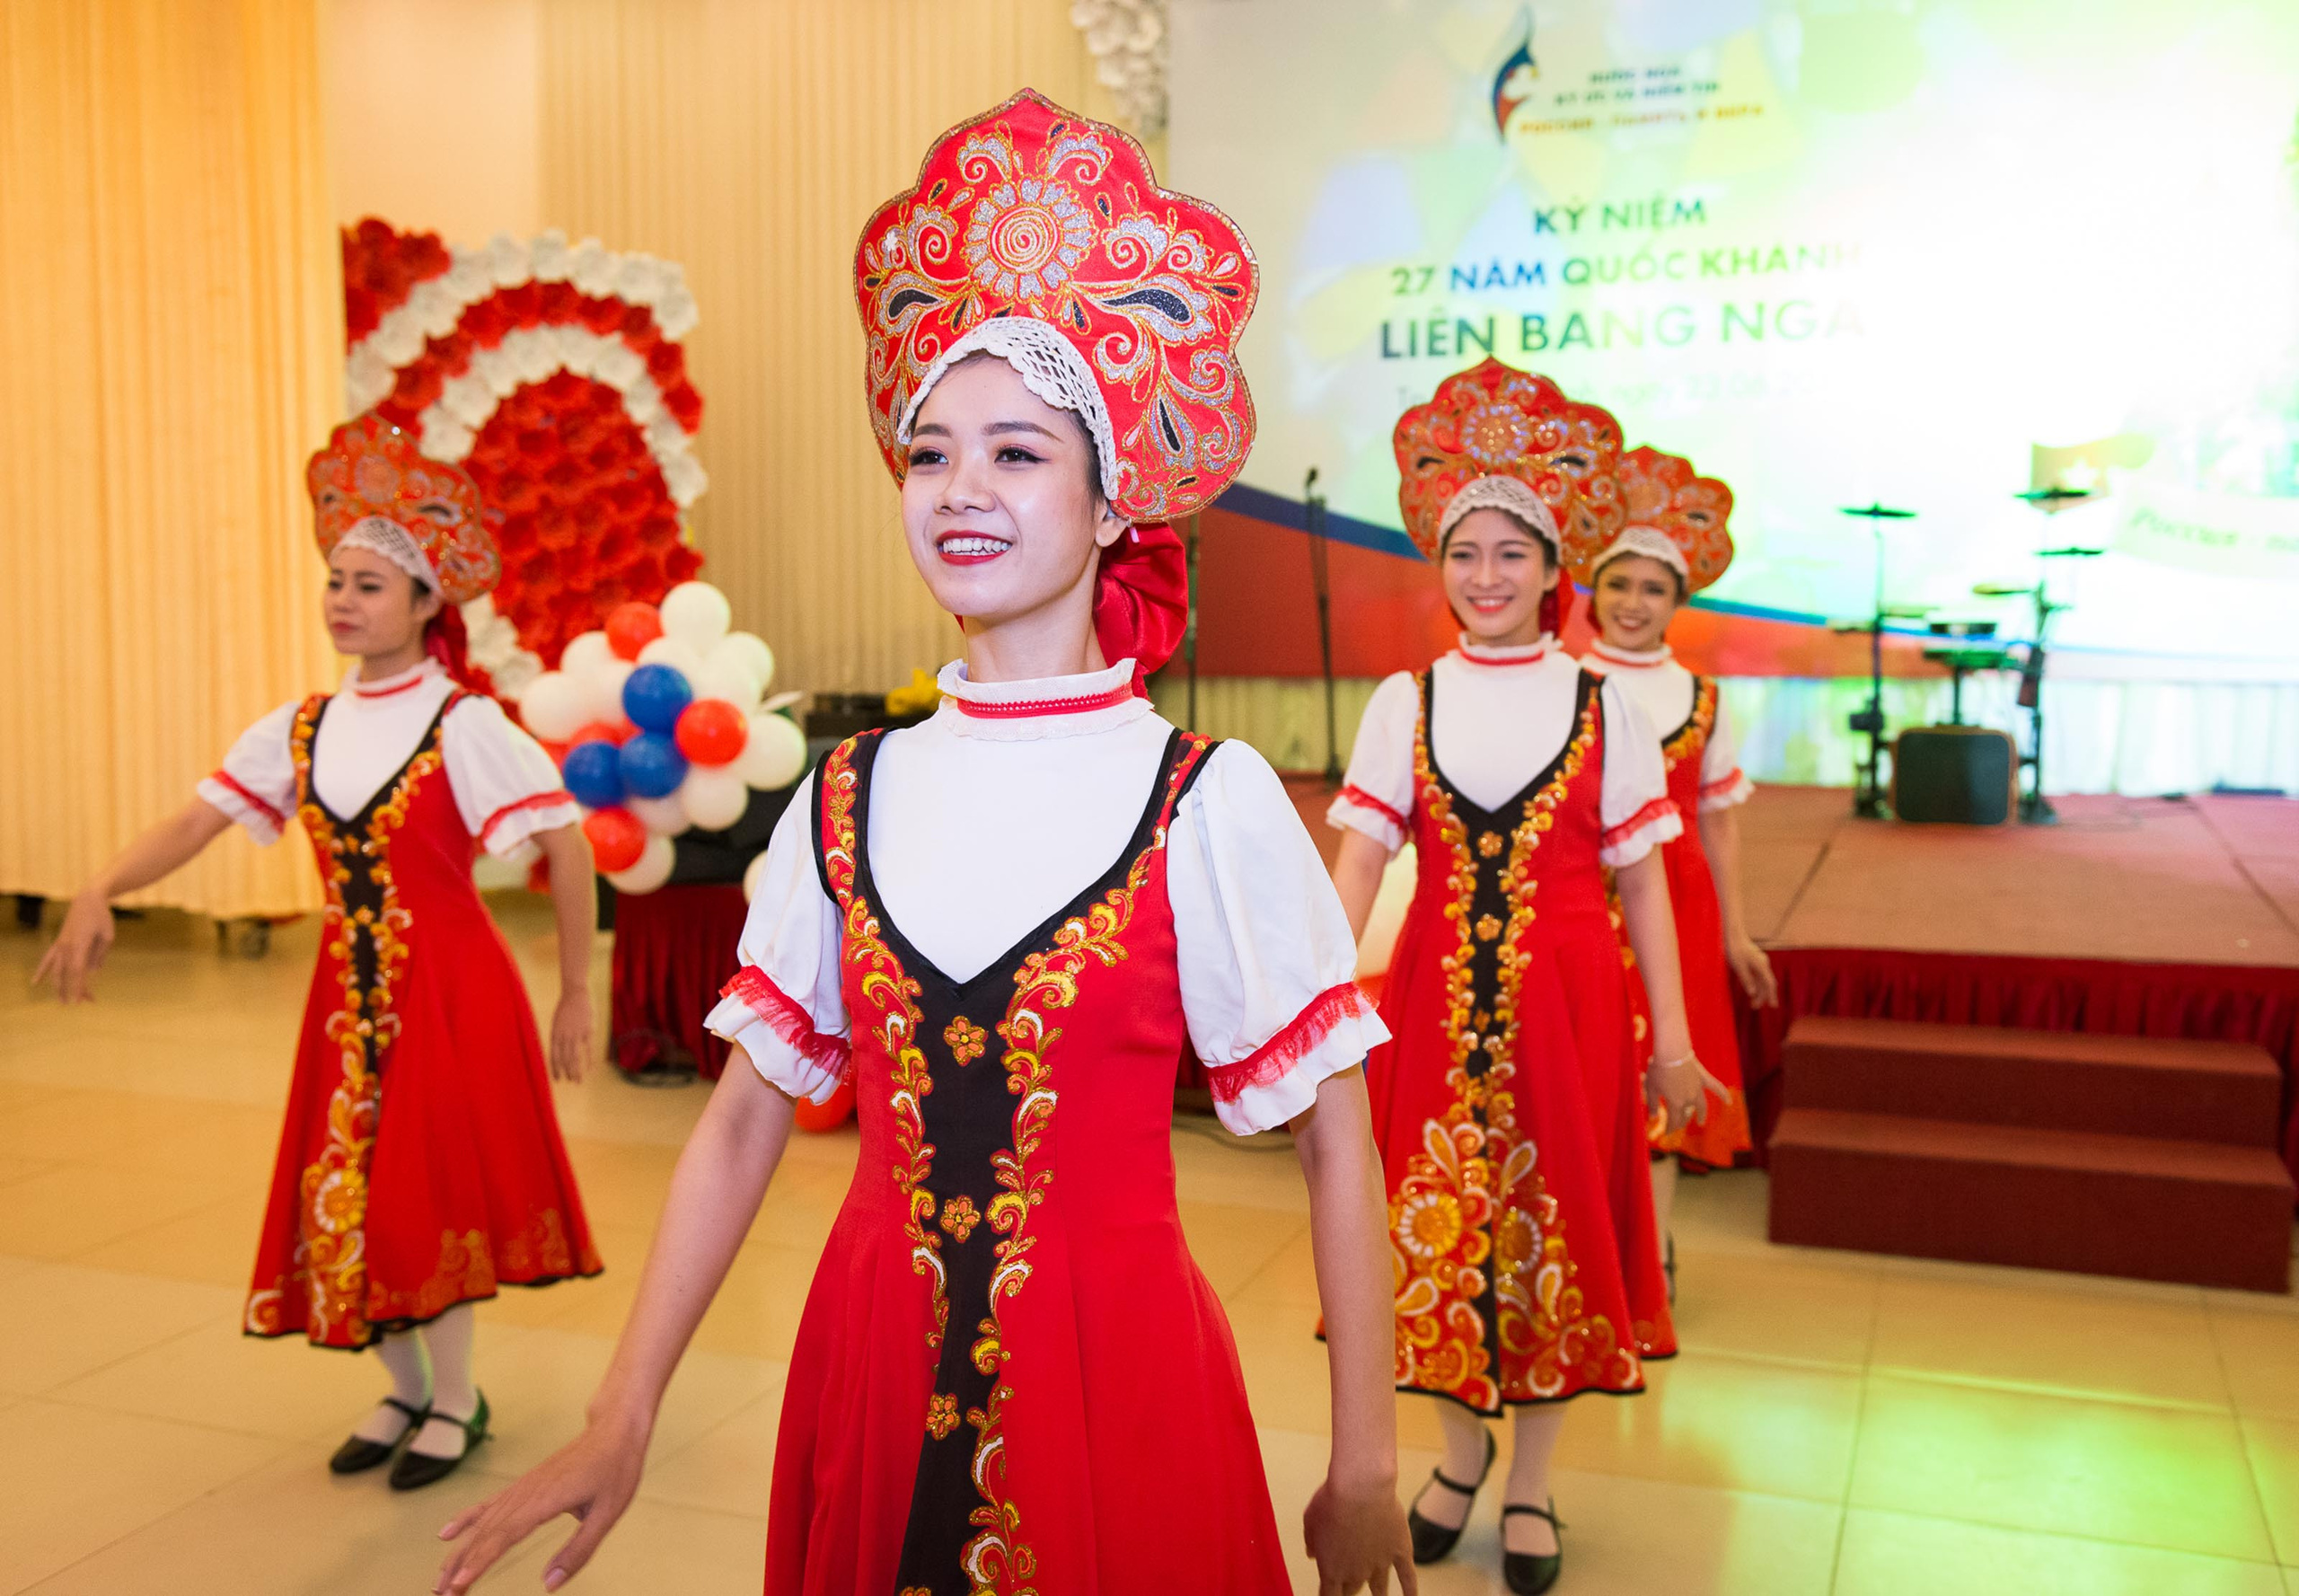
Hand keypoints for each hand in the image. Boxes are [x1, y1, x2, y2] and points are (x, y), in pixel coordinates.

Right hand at [33, 892, 114, 1003]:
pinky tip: (35, 982)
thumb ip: (100, 954)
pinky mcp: (58, 942)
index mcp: (79, 945)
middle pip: (67, 973)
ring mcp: (60, 945)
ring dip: (58, 986)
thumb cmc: (102, 916)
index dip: (77, 987)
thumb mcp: (107, 935)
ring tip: (61, 1001)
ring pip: (56, 970)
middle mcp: (66, 946)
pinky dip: (41, 971)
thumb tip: (93, 970)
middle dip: (72, 990)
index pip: (77, 971)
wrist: (88, 898)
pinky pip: (47, 960)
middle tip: (80, 1004)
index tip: (79, 1001)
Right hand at [436, 1416, 643, 1591]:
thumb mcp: (607, 1514)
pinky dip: (465, 1519)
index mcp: (544, 1501)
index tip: (459, 1587)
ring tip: (439, 1582)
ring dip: (458, 1553)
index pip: (503, 1537)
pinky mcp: (523, 1485)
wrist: (614, 1432)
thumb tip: (549, 1585)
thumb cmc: (615, 1471)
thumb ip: (578, 1551)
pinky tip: (446, 1534)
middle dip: (460, 1567)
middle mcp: (525, 1494)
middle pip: (484, 1535)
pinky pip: (488, 1505)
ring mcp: (521, 1488)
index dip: (479, 1563)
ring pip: (481, 1523)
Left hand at [549, 991, 593, 1083]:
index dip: (555, 1069)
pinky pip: (588, 1049)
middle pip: (565, 1060)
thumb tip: (559, 1050)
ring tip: (578, 1080)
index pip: (554, 1057)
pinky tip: (590, 1069)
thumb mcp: (557, 1022)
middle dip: (567, 1072)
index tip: (558, 1079)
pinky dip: (589, 1061)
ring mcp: (576, 1034)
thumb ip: (558, 1036)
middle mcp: (564, 1036)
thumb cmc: (566, 1007)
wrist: (576, 993)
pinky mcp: (588, 1031)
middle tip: (571, 1081)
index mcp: (555, 1034)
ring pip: (575, 1057)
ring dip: (576, 1071)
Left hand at [1303, 1472, 1416, 1594]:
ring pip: (1379, 1588)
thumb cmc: (1331, 1500)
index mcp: (1331, 1569)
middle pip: (1352, 1590)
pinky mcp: (1399, 1551)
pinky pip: (1407, 1577)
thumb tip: (1312, 1553)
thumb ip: (1312, 1541)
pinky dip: (1410, 1591)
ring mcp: (1380, 1563)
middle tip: (1350, 1588)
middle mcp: (1356, 1572)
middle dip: (1349, 1590)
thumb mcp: (1311, 1520)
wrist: (1361, 1487)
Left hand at [1645, 1054, 1727, 1136]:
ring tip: (1700, 1122)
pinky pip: (1716, 1088)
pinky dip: (1723, 1095)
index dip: (1670, 1128)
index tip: (1667, 1132)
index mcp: (1675, 1103)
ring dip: (1701, 1115)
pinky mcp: (1703, 1078)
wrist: (1672, 1052)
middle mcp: (1689, 1099)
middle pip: (1686, 1115)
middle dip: (1681, 1122)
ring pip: (1701, 1106)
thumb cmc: (1658, 1069)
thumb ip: (1652, 1104)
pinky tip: (1729, 1102)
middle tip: (1677, 1126)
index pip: (1674, 1121)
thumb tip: (1652, 1118)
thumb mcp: (1651, 1088)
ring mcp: (1698, 1089)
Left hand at [1727, 935, 1777, 1006]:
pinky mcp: (1755, 962)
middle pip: (1767, 983)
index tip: (1772, 1006)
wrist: (1734, 935)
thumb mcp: (1738, 966)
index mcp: (1761, 965)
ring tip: (1752, 1004)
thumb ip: (1746, 979)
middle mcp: (1763, 964)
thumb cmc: (1735, 950)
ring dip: (1759, 992)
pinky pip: (1758, 976)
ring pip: (1762, 981)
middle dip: (1763, 996)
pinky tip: (1752, 993)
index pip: (1769, 983)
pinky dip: (1756, 985)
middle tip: (1755, 1007)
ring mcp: (1760, 963)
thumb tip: (1752, 993)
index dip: (1771, 995)